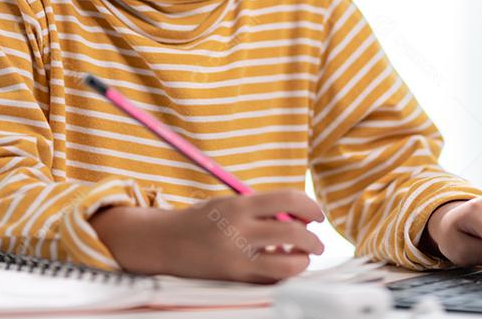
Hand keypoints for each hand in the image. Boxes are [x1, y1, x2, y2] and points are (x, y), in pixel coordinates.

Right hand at [91, 190, 326, 282]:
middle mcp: (239, 231)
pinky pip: (270, 281)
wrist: (164, 243)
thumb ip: (261, 210)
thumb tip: (300, 220)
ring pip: (287, 265)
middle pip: (294, 234)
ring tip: (302, 257)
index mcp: (239, 205)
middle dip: (313, 240)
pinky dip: (281, 275)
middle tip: (317, 242)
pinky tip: (278, 267)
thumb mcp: (229, 204)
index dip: (310, 207)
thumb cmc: (203, 220)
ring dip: (303, 261)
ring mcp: (237, 259)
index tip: (317, 215)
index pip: (288, 200)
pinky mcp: (234, 280)